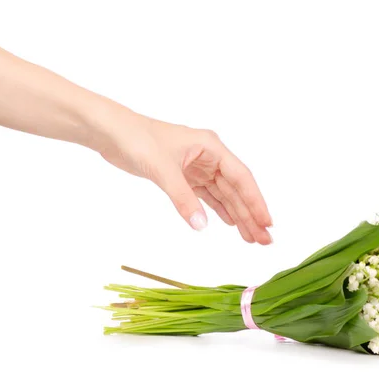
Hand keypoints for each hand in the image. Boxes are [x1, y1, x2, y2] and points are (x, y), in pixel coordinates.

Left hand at [96, 113, 272, 244]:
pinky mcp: (183, 176)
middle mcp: (208, 157)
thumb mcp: (163, 170)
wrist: (112, 133)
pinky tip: (230, 224)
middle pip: (236, 190)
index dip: (256, 201)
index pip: (241, 177)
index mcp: (211, 147)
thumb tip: (201, 226)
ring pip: (223, 195)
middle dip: (250, 214)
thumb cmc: (138, 140)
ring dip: (237, 215)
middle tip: (264, 239)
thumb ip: (183, 199)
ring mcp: (197, 167)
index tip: (267, 222)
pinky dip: (218, 210)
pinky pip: (207, 196)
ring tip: (252, 238)